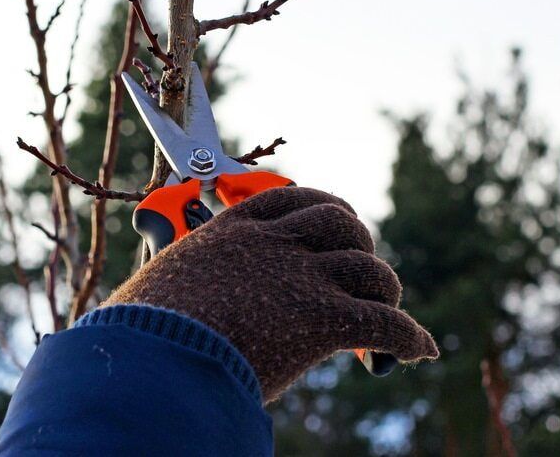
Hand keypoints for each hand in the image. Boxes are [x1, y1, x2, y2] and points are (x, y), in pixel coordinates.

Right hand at [104, 187, 437, 401]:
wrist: (151, 360)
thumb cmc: (142, 333)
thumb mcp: (161, 285)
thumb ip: (187, 279)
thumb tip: (170, 303)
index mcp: (234, 230)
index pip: (294, 200)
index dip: (325, 211)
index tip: (337, 226)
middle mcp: (274, 244)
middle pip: (341, 224)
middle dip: (359, 246)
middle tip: (361, 272)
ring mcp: (302, 278)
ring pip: (370, 270)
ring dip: (386, 291)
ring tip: (389, 311)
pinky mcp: (324, 320)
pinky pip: (386, 324)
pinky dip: (409, 337)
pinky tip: (417, 350)